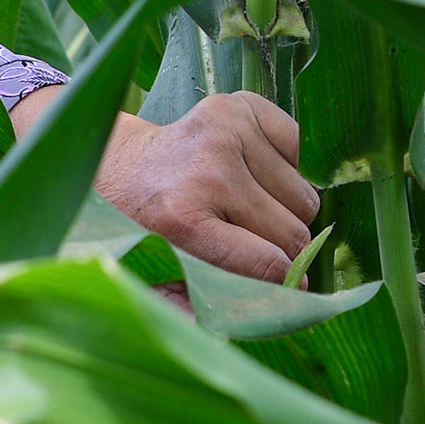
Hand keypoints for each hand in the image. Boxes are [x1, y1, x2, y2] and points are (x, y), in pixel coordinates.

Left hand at [66, 89, 317, 283]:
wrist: (118, 164)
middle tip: (257, 243)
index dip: (284, 282)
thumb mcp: (157, 275)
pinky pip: (302, 151)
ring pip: (306, 195)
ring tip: (246, 204)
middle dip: (286, 248)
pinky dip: (288, 168)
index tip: (286, 285)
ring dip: (287, 209)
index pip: (267, 263)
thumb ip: (199, 303)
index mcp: (180, 219)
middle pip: (293, 231)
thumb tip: (258, 318)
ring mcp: (227, 131)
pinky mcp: (242, 105)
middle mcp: (207, 170)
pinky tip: (250, 171)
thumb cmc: (143, 226)